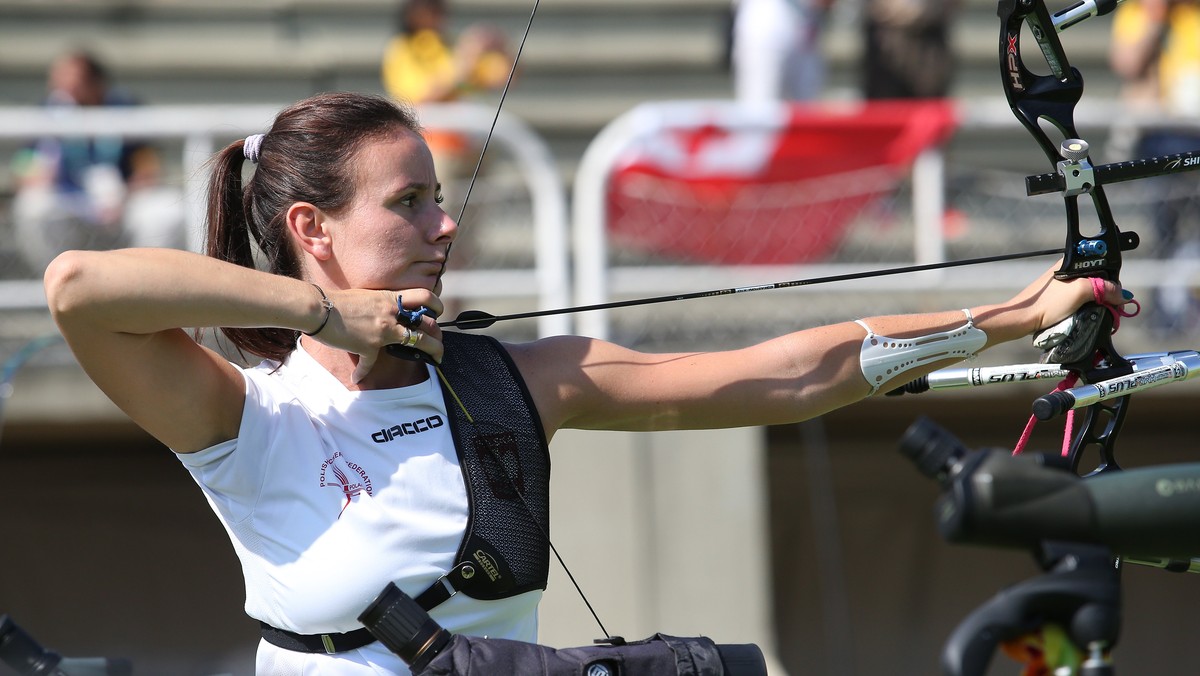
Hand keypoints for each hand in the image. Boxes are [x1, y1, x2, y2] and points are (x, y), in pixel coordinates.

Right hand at [309, 287, 445, 381]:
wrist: (319, 308)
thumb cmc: (337, 300)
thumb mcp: (366, 295)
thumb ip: (379, 303)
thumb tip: (384, 309)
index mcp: (390, 298)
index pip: (424, 296)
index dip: (436, 304)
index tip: (437, 312)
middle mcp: (391, 313)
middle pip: (427, 321)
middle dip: (439, 333)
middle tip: (439, 342)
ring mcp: (383, 331)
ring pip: (417, 340)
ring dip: (432, 350)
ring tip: (437, 358)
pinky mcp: (369, 347)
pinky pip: (369, 364)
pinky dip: (361, 372)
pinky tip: (357, 377)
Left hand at [1010, 261, 1125, 333]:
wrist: (1022, 319)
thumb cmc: (1047, 303)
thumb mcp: (1080, 291)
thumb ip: (1104, 289)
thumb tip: (1123, 296)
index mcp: (1072, 262)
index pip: (1102, 265)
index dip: (1112, 279)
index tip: (1116, 294)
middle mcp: (1068, 271)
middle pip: (1098, 280)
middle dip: (1106, 293)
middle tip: (1110, 306)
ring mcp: (1063, 285)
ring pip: (1090, 292)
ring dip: (1097, 302)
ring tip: (1099, 312)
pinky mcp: (1059, 299)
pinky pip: (1081, 301)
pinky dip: (1087, 308)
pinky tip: (1087, 315)